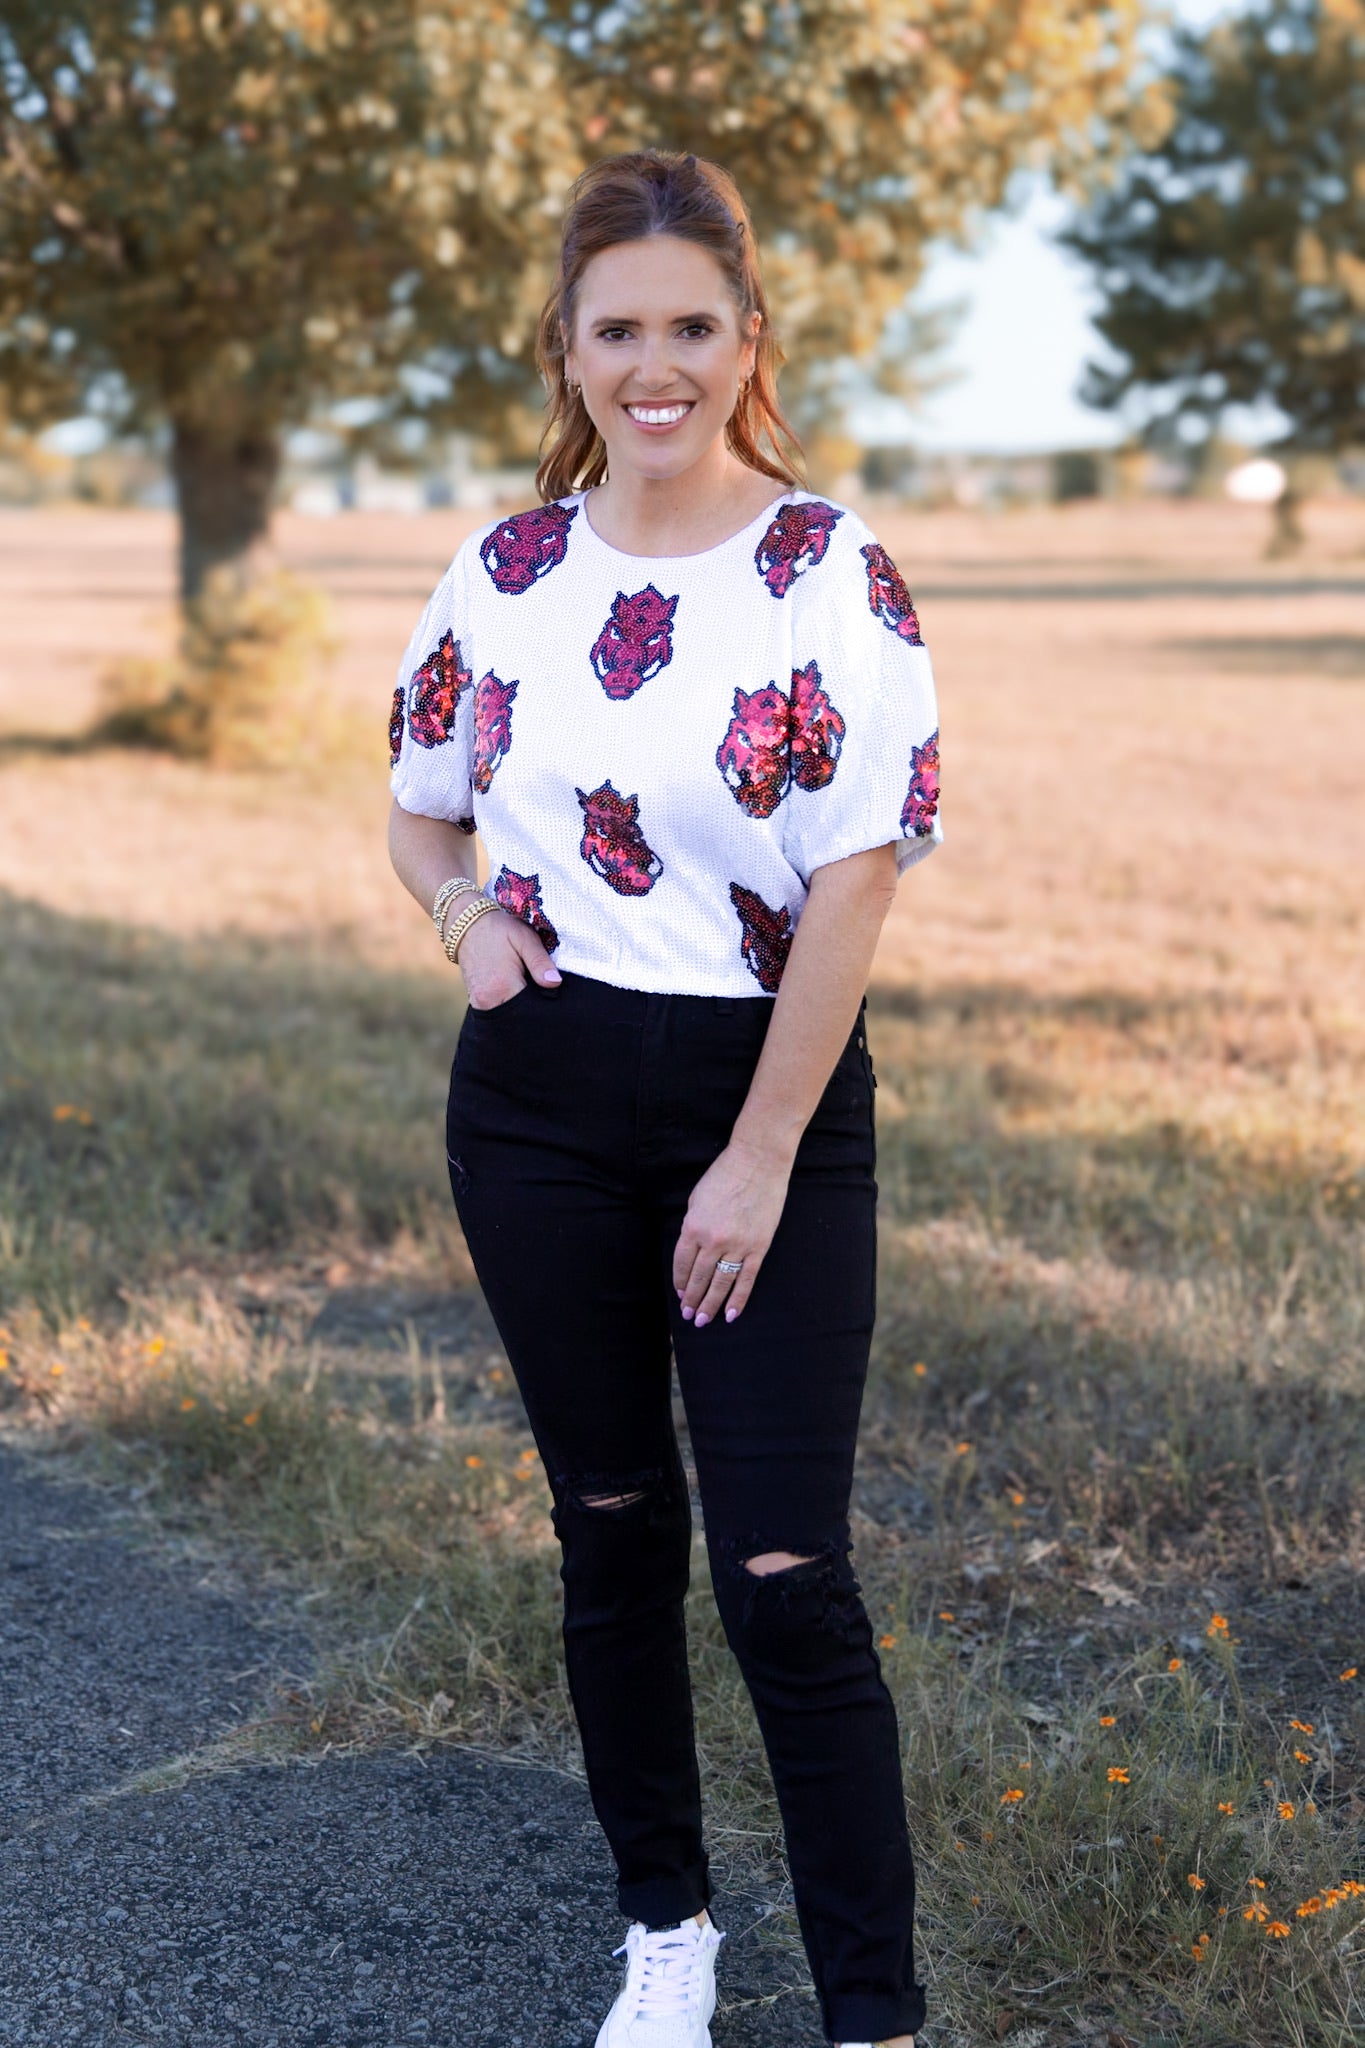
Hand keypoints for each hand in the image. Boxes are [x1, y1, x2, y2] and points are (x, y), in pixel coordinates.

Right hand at [458, 908, 559, 1009]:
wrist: (467, 927)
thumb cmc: (498, 930)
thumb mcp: (524, 938)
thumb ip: (539, 961)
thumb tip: (555, 983)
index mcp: (502, 986)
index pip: (530, 1011)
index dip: (545, 1007)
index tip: (554, 999)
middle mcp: (487, 1001)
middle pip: (518, 1019)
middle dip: (534, 1012)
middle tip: (547, 997)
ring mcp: (479, 1004)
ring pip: (508, 1018)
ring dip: (523, 1011)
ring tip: (534, 995)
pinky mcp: (477, 1003)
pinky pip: (499, 1013)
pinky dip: (511, 1008)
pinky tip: (521, 995)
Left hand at [672, 1140, 792, 1327]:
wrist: (757, 1162)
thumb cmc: (725, 1174)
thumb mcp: (696, 1198)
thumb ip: (693, 1225)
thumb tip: (692, 1249)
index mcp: (693, 1227)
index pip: (682, 1264)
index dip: (680, 1282)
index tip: (679, 1294)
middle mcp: (713, 1241)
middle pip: (699, 1278)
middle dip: (692, 1299)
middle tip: (688, 1316)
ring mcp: (737, 1246)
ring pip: (720, 1284)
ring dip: (710, 1304)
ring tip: (703, 1320)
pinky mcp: (758, 1248)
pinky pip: (746, 1280)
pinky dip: (738, 1299)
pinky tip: (730, 1315)